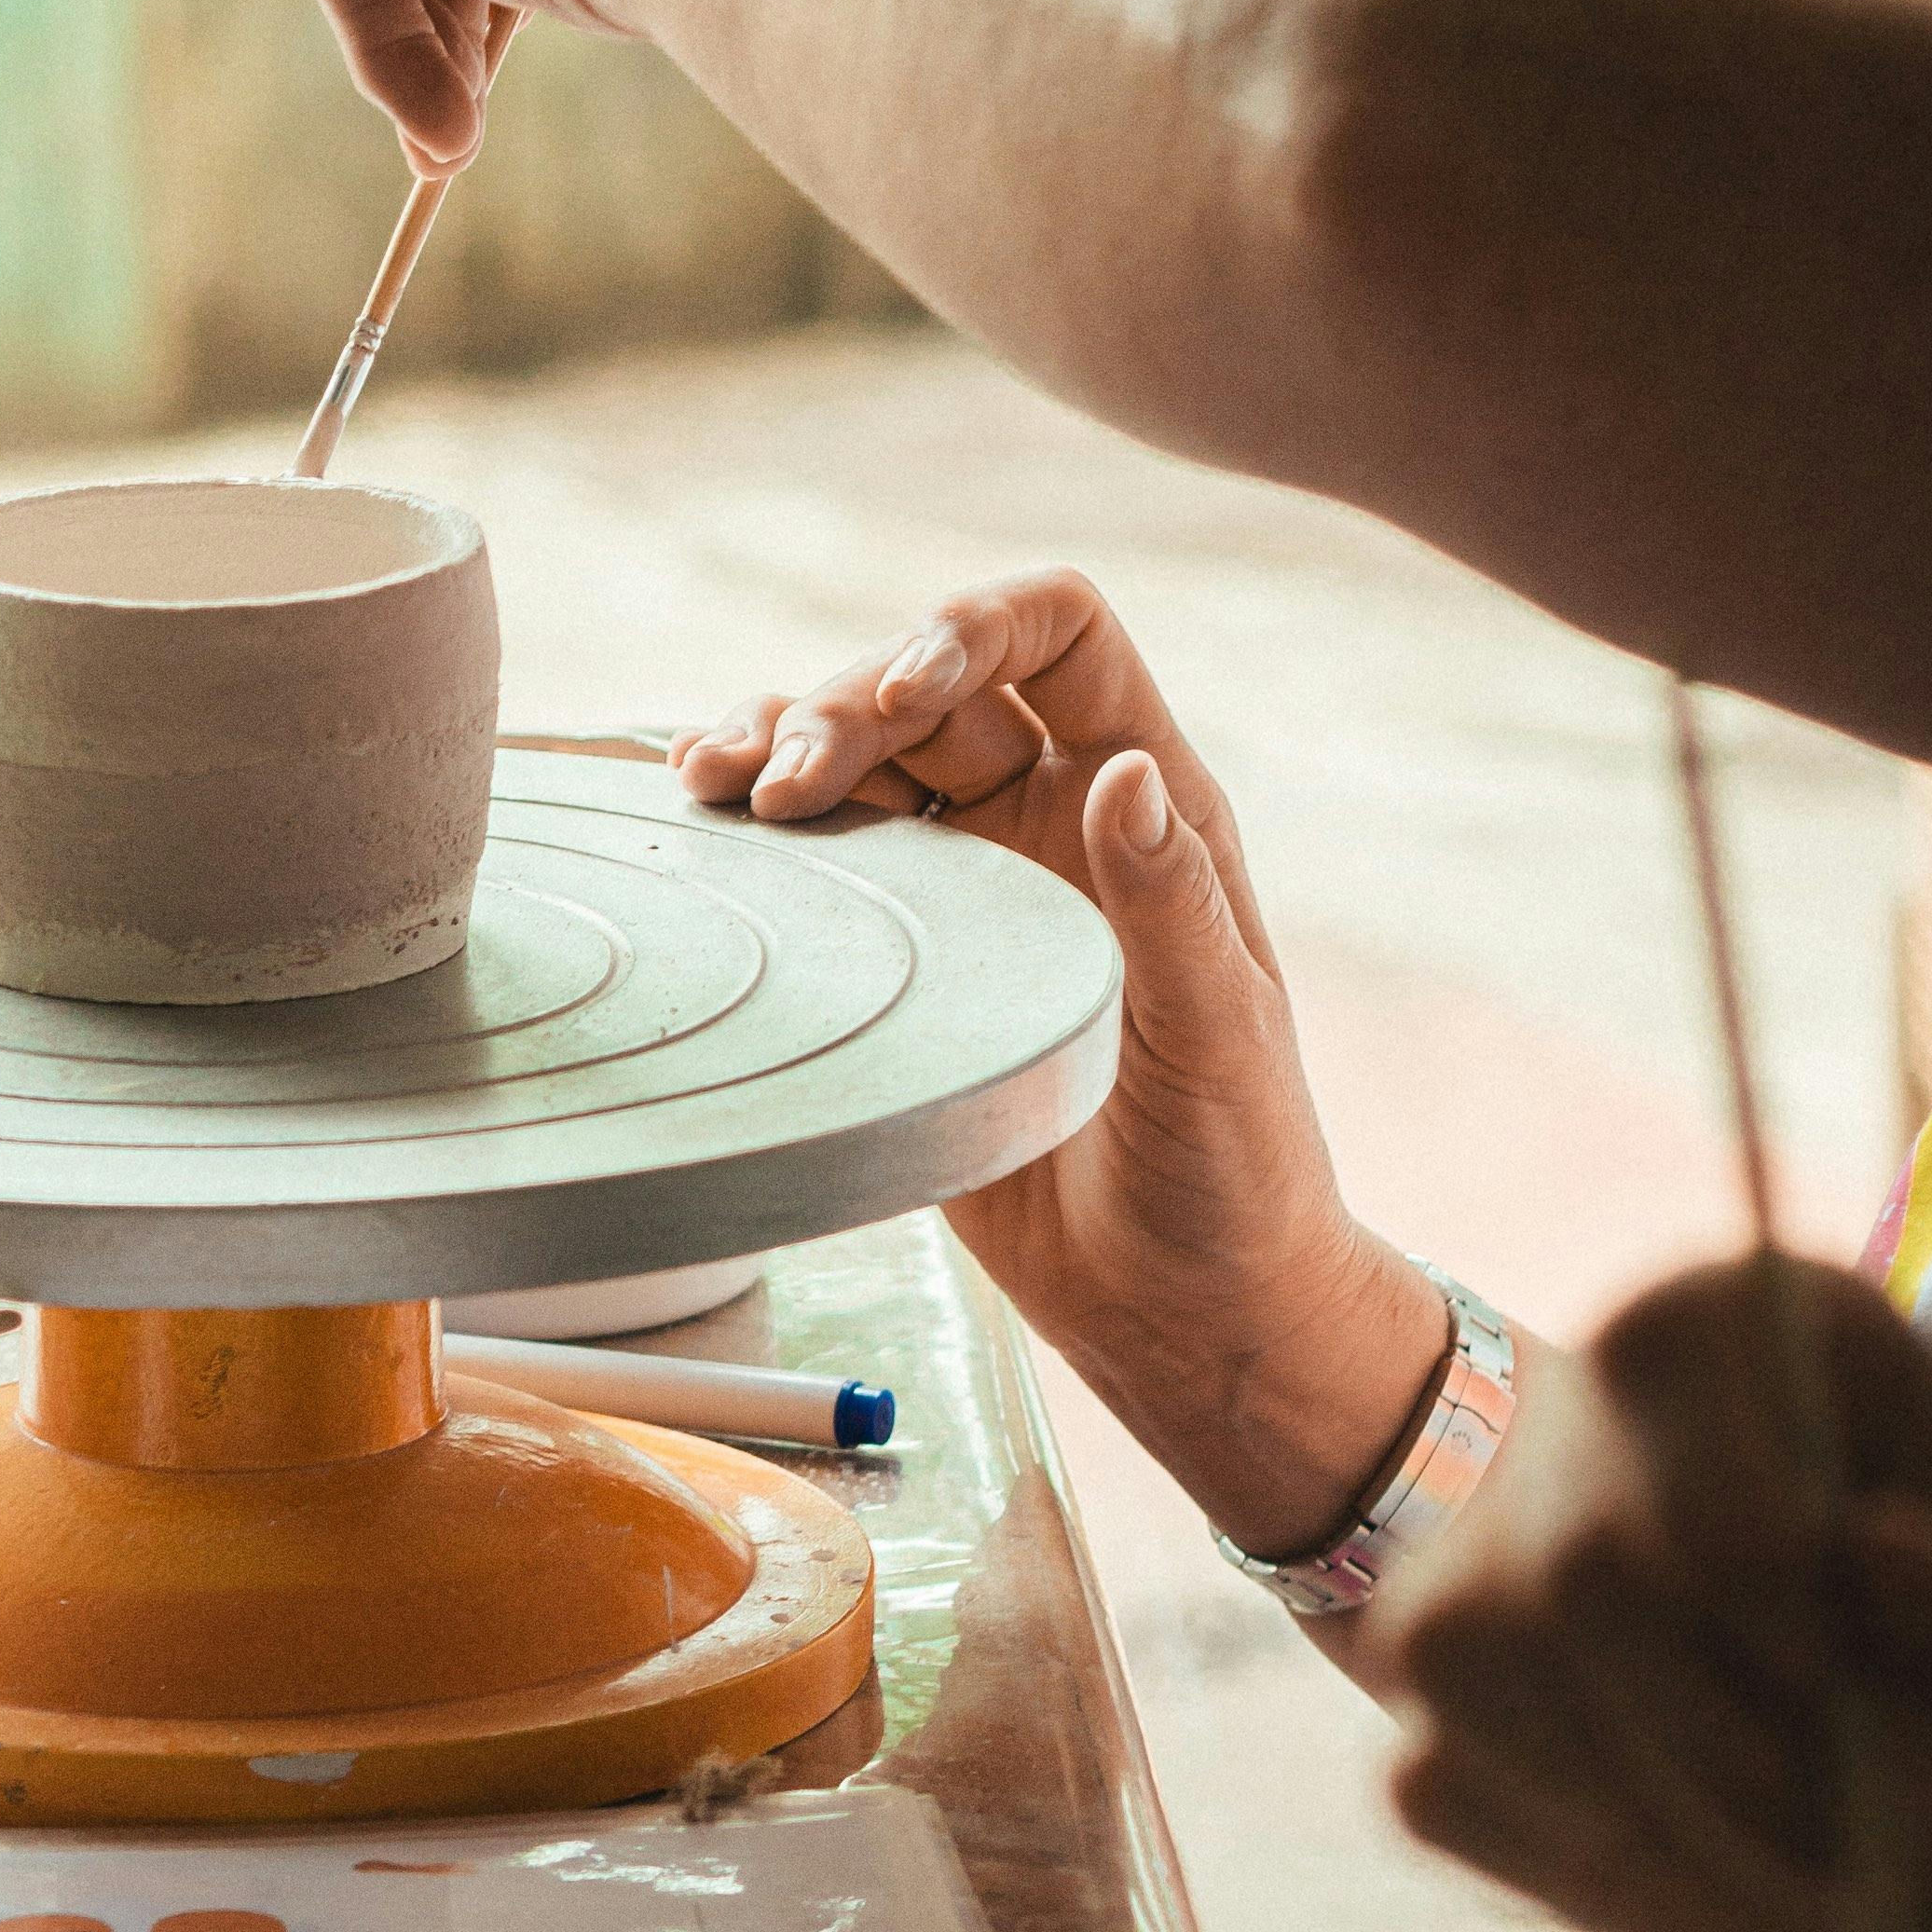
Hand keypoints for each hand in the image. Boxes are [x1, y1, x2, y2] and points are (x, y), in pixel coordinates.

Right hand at [670, 572, 1446, 1558]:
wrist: (1183, 1304)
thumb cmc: (1233, 1176)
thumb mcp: (1216, 1039)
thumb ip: (1171, 906)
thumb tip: (1121, 775)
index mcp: (1151, 808)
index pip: (1062, 637)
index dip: (974, 627)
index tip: (901, 692)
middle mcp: (1053, 822)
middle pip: (927, 690)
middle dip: (842, 704)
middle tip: (782, 791)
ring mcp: (972, 890)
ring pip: (859, 760)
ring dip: (778, 741)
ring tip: (713, 779)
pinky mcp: (903, 966)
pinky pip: (822, 855)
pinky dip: (754, 819)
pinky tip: (698, 809)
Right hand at [1375, 1257, 1931, 1931]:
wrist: (1879, 1689)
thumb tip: (1876, 1564)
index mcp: (1716, 1325)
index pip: (1716, 1491)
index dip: (1793, 1643)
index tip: (1871, 1730)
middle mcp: (1558, 1406)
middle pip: (1582, 1586)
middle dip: (1731, 1762)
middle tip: (1854, 1872)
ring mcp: (1462, 1541)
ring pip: (1489, 1694)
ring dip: (1660, 1844)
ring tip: (1801, 1914)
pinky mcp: (1412, 1676)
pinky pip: (1436, 1785)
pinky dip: (1568, 1870)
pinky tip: (1698, 1889)